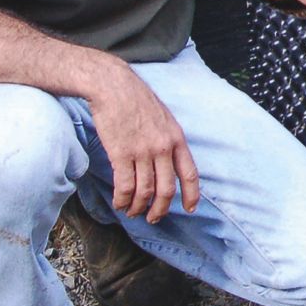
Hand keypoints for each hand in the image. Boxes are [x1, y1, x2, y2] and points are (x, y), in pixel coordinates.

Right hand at [87, 61, 198, 222]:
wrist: (114, 86)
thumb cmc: (137, 101)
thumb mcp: (164, 118)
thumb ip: (168, 141)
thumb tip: (169, 163)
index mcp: (176, 139)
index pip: (189, 174)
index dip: (191, 195)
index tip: (189, 209)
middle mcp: (163, 147)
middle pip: (166, 190)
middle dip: (160, 209)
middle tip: (153, 219)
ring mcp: (142, 151)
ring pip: (144, 191)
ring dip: (138, 207)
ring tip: (132, 211)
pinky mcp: (121, 153)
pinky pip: (125, 185)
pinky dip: (122, 199)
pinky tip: (119, 202)